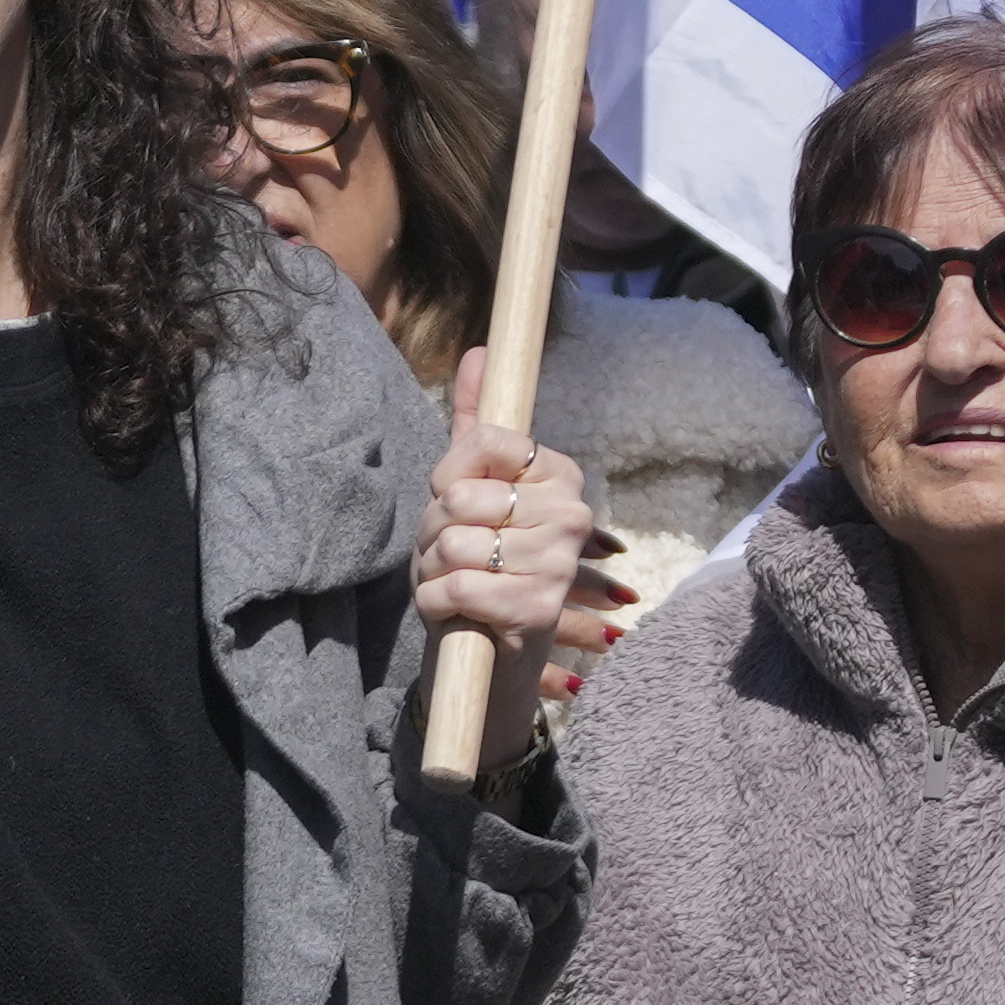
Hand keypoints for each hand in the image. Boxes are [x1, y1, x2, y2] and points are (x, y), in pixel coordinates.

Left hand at [418, 353, 599, 747]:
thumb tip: (478, 351)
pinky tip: (451, 610)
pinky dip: (433, 602)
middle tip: (450, 555)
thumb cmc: (480, 564)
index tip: (455, 501)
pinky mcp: (538, 609)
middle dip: (433, 531)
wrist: (489, 653)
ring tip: (452, 583)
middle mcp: (572, 514)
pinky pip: (454, 586)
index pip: (480, 441)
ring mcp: (560, 563)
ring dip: (431, 570)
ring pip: (452, 543)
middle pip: (459, 496)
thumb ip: (475, 422)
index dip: (446, 475)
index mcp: (560, 475)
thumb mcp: (472, 489)